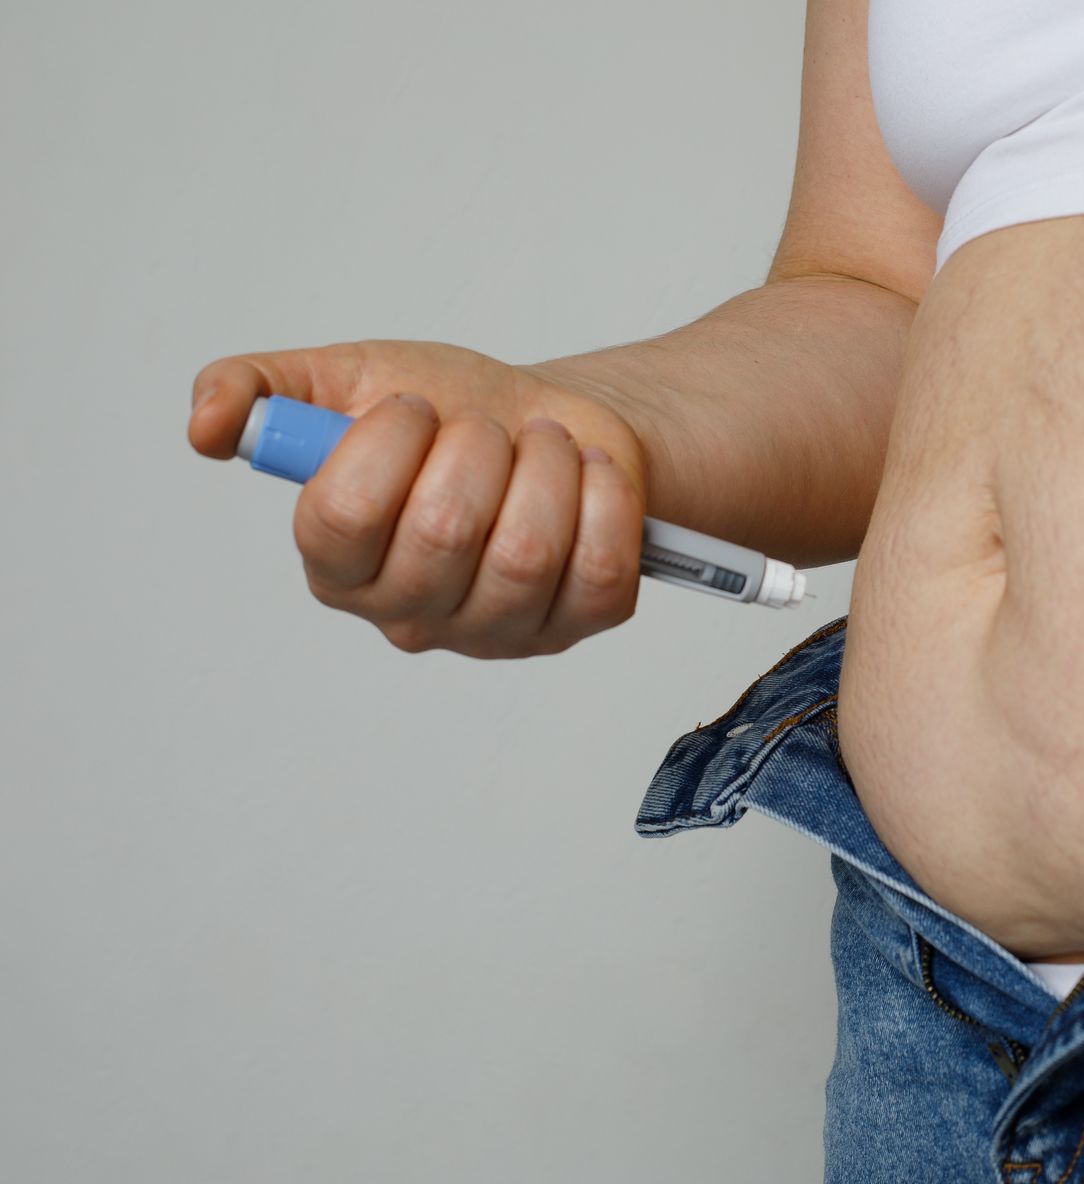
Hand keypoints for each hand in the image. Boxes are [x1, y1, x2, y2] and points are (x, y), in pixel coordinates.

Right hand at [188, 339, 647, 657]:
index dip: (385, 445)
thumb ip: (258, 392)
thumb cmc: (448, 410)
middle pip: (442, 534)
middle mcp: (411, 614)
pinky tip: (588, 474)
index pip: (342, 518)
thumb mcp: (344, 378)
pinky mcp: (579, 625)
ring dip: (544, 467)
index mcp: (339, 564)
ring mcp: (498, 631)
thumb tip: (205, 426)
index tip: (415, 406)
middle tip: (485, 429)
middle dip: (476, 448)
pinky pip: (602, 571)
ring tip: (541, 445)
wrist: (551, 422)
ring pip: (527, 554)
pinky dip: (604, 499)